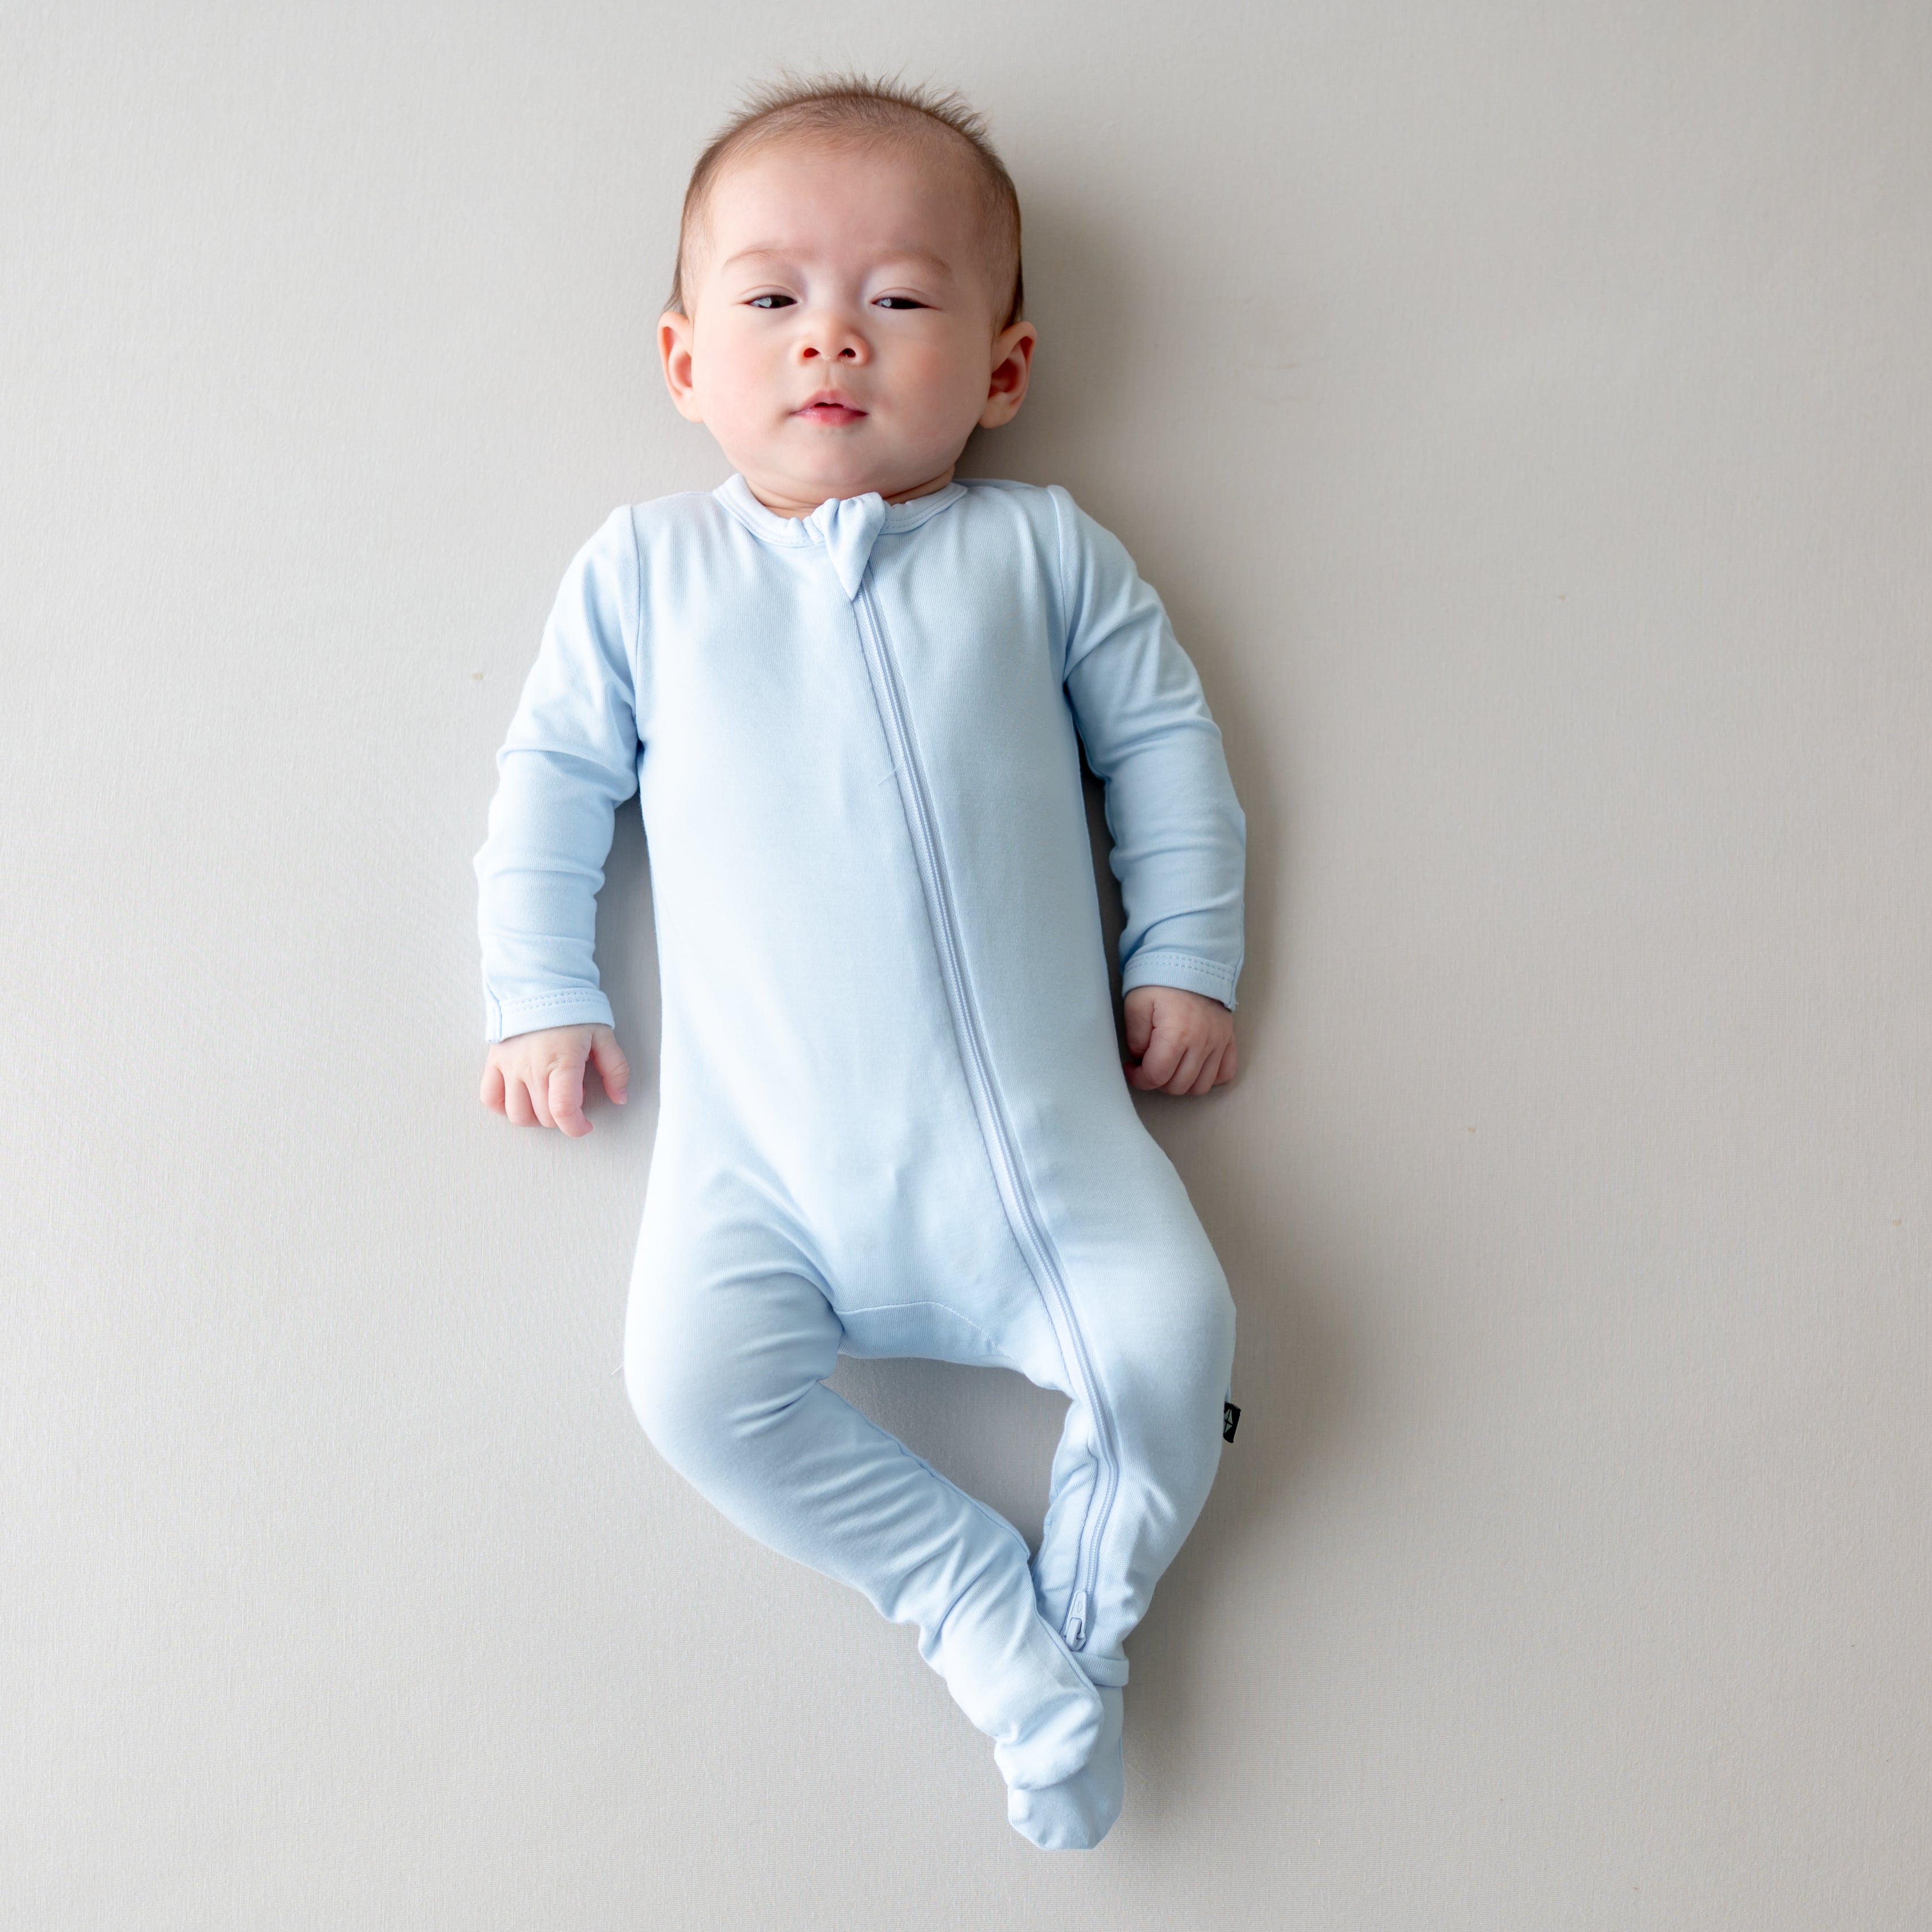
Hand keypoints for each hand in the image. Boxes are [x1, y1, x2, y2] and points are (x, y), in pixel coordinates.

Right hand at [480, 1023, 629, 1136]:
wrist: (540, 983)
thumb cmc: (573, 1010)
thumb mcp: (603, 1035)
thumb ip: (616, 1069)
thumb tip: (620, 1097)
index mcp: (562, 1061)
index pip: (563, 1110)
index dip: (576, 1127)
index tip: (585, 1125)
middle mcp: (532, 1068)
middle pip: (544, 1116)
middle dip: (562, 1118)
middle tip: (572, 1101)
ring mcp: (510, 1066)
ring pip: (517, 1114)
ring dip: (535, 1117)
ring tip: (547, 1102)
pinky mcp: (494, 1062)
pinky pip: (490, 1098)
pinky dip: (503, 1107)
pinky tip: (521, 1099)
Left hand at [1123, 985, 1236, 1095]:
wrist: (1191, 960)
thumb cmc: (1162, 980)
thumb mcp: (1136, 1004)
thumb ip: (1135, 1037)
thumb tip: (1142, 1058)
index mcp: (1176, 1034)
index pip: (1157, 1076)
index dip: (1139, 1079)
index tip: (1132, 1069)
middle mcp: (1202, 1042)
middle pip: (1179, 1086)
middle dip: (1158, 1082)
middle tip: (1148, 1066)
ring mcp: (1218, 1042)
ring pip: (1202, 1085)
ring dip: (1182, 1083)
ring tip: (1170, 1067)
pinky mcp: (1228, 1039)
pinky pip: (1226, 1073)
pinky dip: (1210, 1077)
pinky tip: (1194, 1067)